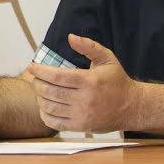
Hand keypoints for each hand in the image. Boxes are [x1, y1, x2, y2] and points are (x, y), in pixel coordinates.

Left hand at [26, 33, 140, 132]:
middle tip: (36, 78)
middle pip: (50, 92)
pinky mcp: (81, 127)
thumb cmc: (117, 81)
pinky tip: (45, 106)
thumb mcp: (107, 58)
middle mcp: (84, 100)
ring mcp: (82, 115)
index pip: (57, 76)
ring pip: (50, 107)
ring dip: (40, 98)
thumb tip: (70, 37)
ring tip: (40, 90)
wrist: (132, 107)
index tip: (32, 67)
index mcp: (89, 81)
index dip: (40, 71)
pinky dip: (45, 114)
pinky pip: (55, 123)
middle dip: (37, 83)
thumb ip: (89, 46)